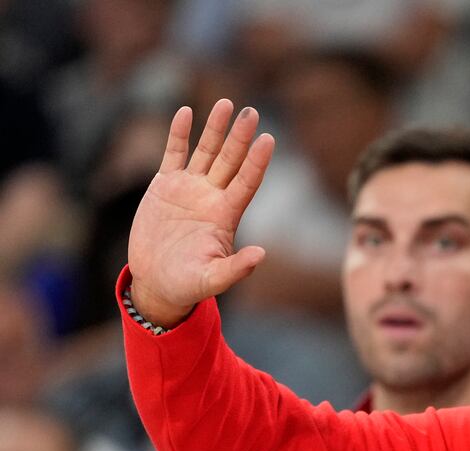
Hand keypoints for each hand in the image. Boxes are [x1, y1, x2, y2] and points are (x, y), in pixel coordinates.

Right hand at [127, 100, 274, 326]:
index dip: (257, 162)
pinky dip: (178, 134)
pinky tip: (185, 112)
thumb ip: (236, 269)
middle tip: (252, 112)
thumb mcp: (212, 280)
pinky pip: (173, 154)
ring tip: (226, 103)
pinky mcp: (164, 187)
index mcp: (226, 216)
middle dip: (240, 136)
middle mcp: (211, 197)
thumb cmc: (188, 285)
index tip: (269, 140)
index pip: (246, 182)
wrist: (157, 283)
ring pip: (205, 152)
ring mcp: (189, 189)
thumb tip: (261, 255)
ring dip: (215, 128)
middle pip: (230, 160)